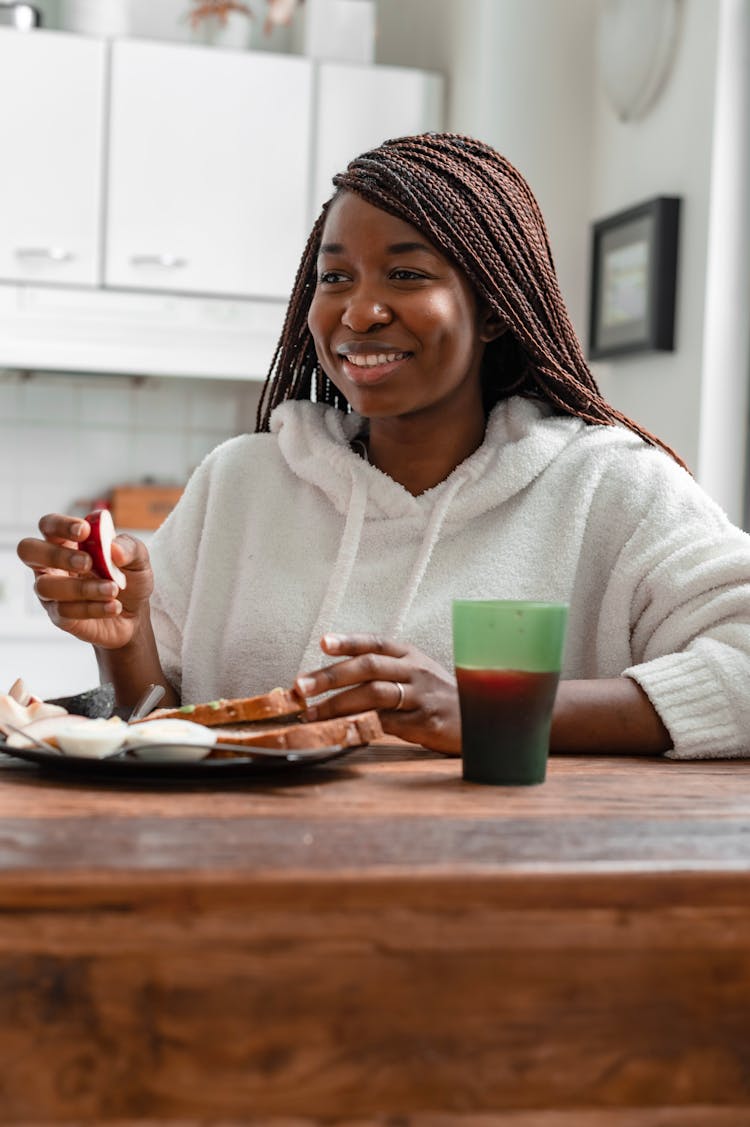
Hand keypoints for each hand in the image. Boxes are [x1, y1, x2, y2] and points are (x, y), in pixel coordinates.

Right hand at [16, 513, 153, 649]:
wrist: (134, 615)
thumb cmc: (129, 578)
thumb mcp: (138, 559)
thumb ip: (130, 548)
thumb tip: (114, 548)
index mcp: (66, 541)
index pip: (49, 524)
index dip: (61, 525)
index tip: (85, 531)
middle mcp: (51, 564)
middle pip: (28, 550)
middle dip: (56, 554)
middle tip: (87, 562)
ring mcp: (51, 592)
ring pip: (46, 586)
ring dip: (82, 587)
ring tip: (113, 589)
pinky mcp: (59, 616)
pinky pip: (65, 611)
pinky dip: (93, 608)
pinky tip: (114, 606)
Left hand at [295, 633, 460, 753]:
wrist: (482, 720)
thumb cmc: (440, 697)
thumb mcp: (416, 673)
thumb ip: (383, 671)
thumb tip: (335, 677)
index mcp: (410, 655)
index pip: (376, 642)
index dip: (348, 641)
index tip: (323, 643)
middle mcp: (415, 670)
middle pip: (369, 667)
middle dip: (331, 676)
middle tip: (302, 686)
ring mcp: (420, 696)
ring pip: (374, 694)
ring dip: (338, 704)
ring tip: (312, 714)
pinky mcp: (424, 722)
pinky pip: (386, 723)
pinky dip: (360, 725)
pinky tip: (341, 730)